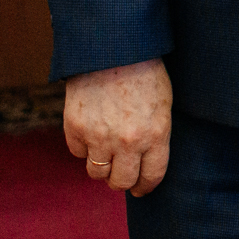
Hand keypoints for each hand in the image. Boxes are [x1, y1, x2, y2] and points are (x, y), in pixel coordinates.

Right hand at [64, 58, 171, 195]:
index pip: (151, 176)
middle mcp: (127, 141)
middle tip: (123, 175)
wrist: (113, 49)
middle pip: (121, 182)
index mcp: (156, 134)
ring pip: (97, 173)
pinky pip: (78, 153)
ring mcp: (99, 137)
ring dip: (102, 166)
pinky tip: (92, 132)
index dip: (146, 187)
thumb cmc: (145, 73)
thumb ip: (155, 135)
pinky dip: (84, 147)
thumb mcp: (163, 104)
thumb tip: (146, 162)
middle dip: (123, 182)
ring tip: (107, 153)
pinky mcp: (75, 129)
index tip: (141, 189)